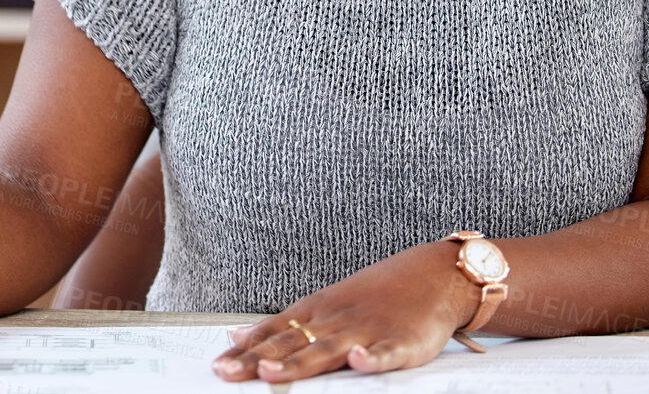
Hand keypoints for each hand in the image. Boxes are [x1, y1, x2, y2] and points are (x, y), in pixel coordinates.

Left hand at [211, 240, 478, 381]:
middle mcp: (335, 321)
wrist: (431, 276)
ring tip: (272, 373)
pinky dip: (373, 358)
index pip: (273, 334)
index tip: (217, 367)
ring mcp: (367, 331)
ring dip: (300, 362)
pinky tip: (358, 362)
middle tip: (228, 373)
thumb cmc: (373, 297)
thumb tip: (236, 336)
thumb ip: (282, 326)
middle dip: (259, 360)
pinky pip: (385, 353)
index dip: (245, 352)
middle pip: (291, 344)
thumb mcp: (322, 306)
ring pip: (329, 350)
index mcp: (316, 313)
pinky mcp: (401, 343)